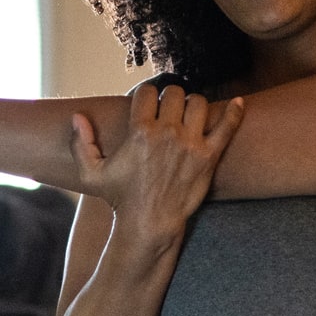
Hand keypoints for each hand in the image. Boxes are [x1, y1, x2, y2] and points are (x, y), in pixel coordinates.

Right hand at [71, 83, 244, 241]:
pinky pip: (228, 126)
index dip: (146, 95)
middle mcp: (167, 133)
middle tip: (169, 109)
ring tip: (189, 115)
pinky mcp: (209, 157)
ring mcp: (191, 144)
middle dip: (170, 97)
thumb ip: (81, 144)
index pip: (147, 92)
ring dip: (193, 104)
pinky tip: (239, 103)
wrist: (150, 223)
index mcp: (140, 132)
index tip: (148, 104)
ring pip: (199, 103)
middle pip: (175, 93)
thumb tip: (77, 116)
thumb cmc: (121, 198)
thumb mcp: (92, 174)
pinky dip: (235, 112)